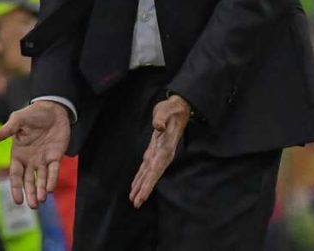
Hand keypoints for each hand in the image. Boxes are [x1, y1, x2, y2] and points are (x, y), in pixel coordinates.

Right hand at [0, 100, 70, 208]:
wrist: (53, 108)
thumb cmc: (33, 114)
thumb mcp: (18, 119)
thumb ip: (7, 129)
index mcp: (18, 154)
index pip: (16, 175)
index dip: (16, 188)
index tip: (18, 201)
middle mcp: (30, 160)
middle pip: (29, 181)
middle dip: (30, 193)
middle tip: (33, 206)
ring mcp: (43, 159)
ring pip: (41, 179)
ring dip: (41, 190)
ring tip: (41, 201)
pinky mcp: (56, 156)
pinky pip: (54, 170)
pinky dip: (52, 179)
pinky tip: (50, 189)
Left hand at [129, 94, 190, 208]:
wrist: (179, 109)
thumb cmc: (172, 109)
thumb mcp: (166, 110)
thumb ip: (161, 118)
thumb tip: (158, 126)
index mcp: (165, 147)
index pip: (156, 168)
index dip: (150, 182)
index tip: (143, 194)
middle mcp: (163, 154)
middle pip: (153, 175)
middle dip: (145, 189)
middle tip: (136, 203)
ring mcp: (158, 153)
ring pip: (149, 173)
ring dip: (141, 186)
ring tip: (134, 200)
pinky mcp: (154, 151)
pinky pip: (147, 167)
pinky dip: (141, 177)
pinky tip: (136, 184)